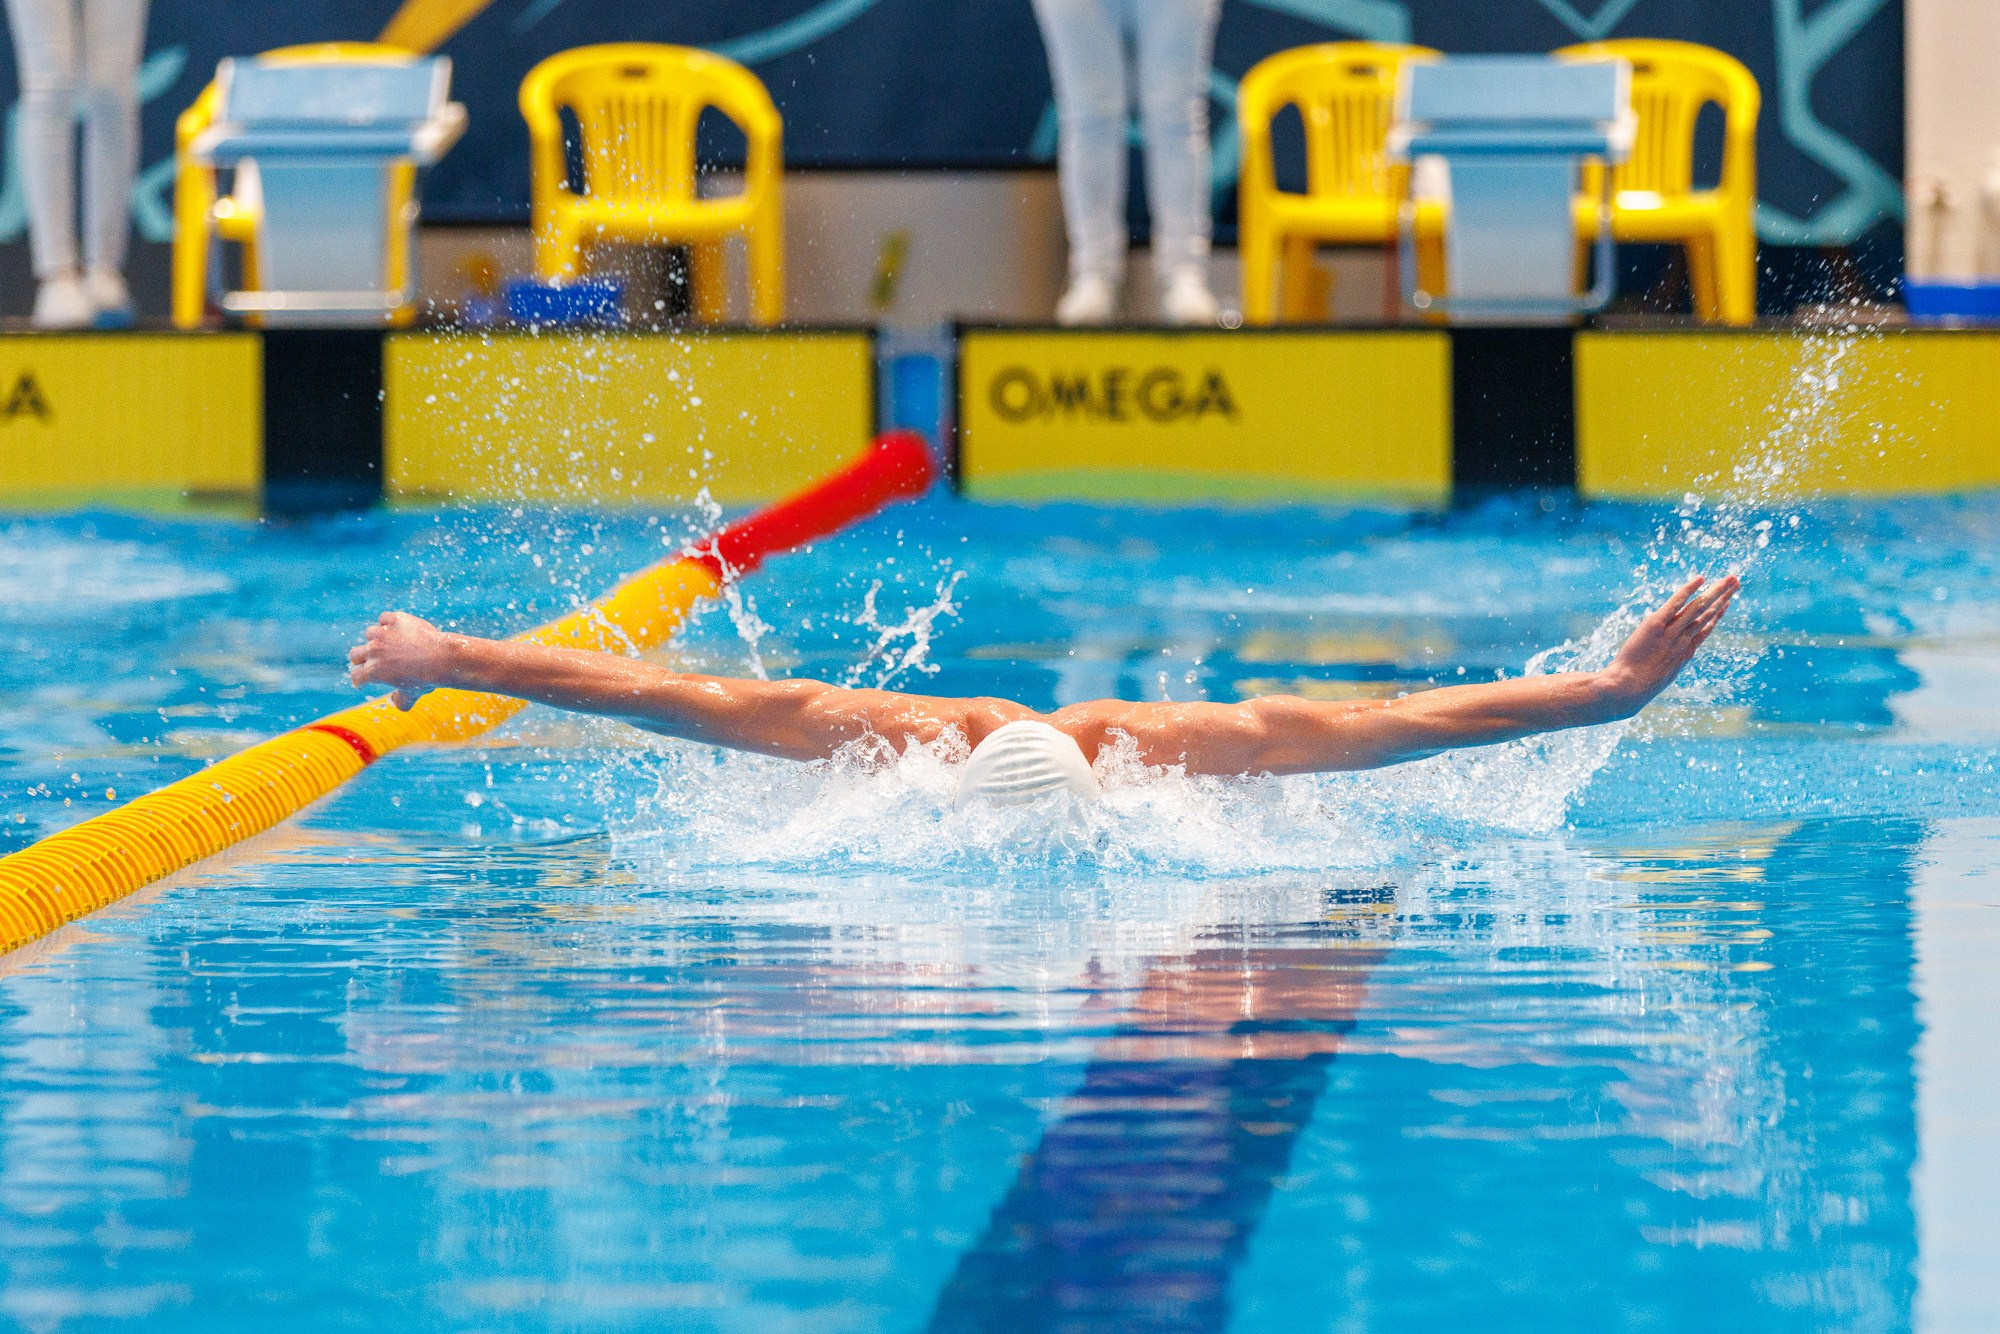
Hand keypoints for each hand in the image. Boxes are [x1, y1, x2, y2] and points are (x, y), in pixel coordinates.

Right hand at [348, 612, 453, 710]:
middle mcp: (373, 651)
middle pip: (355, 654)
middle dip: (361, 659)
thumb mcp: (412, 695)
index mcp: (373, 671)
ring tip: (388, 642)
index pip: (356, 676)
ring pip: (369, 633)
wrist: (443, 657)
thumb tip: (395, 701)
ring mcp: (383, 633)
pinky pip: (383, 618)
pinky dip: (388, 622)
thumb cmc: (428, 678)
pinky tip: (396, 628)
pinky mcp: (394, 619)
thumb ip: (401, 701)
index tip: (362, 681)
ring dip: (376, 638)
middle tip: (369, 659)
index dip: (358, 680)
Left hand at [1598, 574, 1738, 715]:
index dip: (1716, 615)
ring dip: (1715, 591)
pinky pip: (1675, 604)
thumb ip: (1659, 671)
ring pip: (1698, 608)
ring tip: (1730, 578)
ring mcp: (1671, 633)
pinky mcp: (1655, 625)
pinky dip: (1687, 590)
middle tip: (1737, 582)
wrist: (1627, 690)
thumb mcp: (1654, 682)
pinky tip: (1701, 579)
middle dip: (1723, 597)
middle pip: (1707, 615)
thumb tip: (1657, 670)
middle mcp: (1683, 642)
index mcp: (1684, 655)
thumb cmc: (1634, 690)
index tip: (1726, 604)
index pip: (1705, 630)